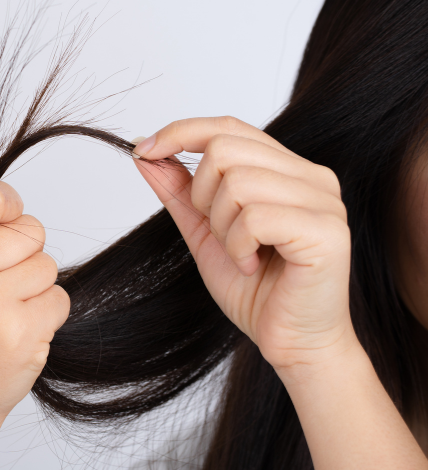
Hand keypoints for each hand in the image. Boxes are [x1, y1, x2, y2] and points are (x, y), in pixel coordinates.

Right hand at [0, 180, 69, 469]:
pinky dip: (46, 314)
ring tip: (1, 311)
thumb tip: (1, 198)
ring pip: (46, 264)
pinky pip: (58, 298)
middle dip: (22, 253)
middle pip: (27, 230)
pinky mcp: (20, 332)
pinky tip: (16, 330)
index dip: (6, 207)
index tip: (5, 223)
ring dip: (34, 287)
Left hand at [133, 117, 355, 372]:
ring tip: (243, 254)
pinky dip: (238, 246)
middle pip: (225, 148)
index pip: (227, 127)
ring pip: (237, 182)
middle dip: (201, 195)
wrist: (290, 343)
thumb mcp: (204, 231)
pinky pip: (255, 217)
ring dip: (221, 227)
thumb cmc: (256, 290)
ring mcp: (324, 201)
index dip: (180, 132)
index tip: (143, 151)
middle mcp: (312, 176)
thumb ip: (179, 190)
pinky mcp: (327, 231)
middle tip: (220, 234)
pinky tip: (254, 266)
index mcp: (287, 169)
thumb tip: (145, 150)